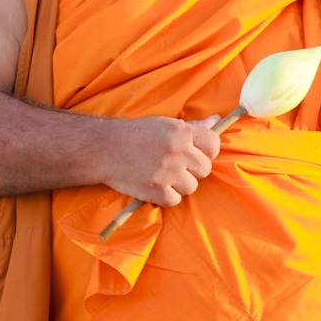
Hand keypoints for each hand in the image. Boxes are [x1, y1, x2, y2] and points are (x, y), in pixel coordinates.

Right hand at [104, 116, 220, 207]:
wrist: (104, 149)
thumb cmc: (135, 134)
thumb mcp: (164, 124)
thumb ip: (192, 127)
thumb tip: (216, 120)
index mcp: (181, 133)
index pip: (213, 144)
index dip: (207, 150)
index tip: (195, 153)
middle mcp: (177, 152)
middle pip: (204, 169)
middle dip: (192, 169)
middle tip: (175, 166)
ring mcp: (168, 173)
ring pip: (191, 186)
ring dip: (179, 184)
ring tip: (163, 176)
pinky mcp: (157, 191)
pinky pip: (175, 200)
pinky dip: (166, 196)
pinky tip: (155, 186)